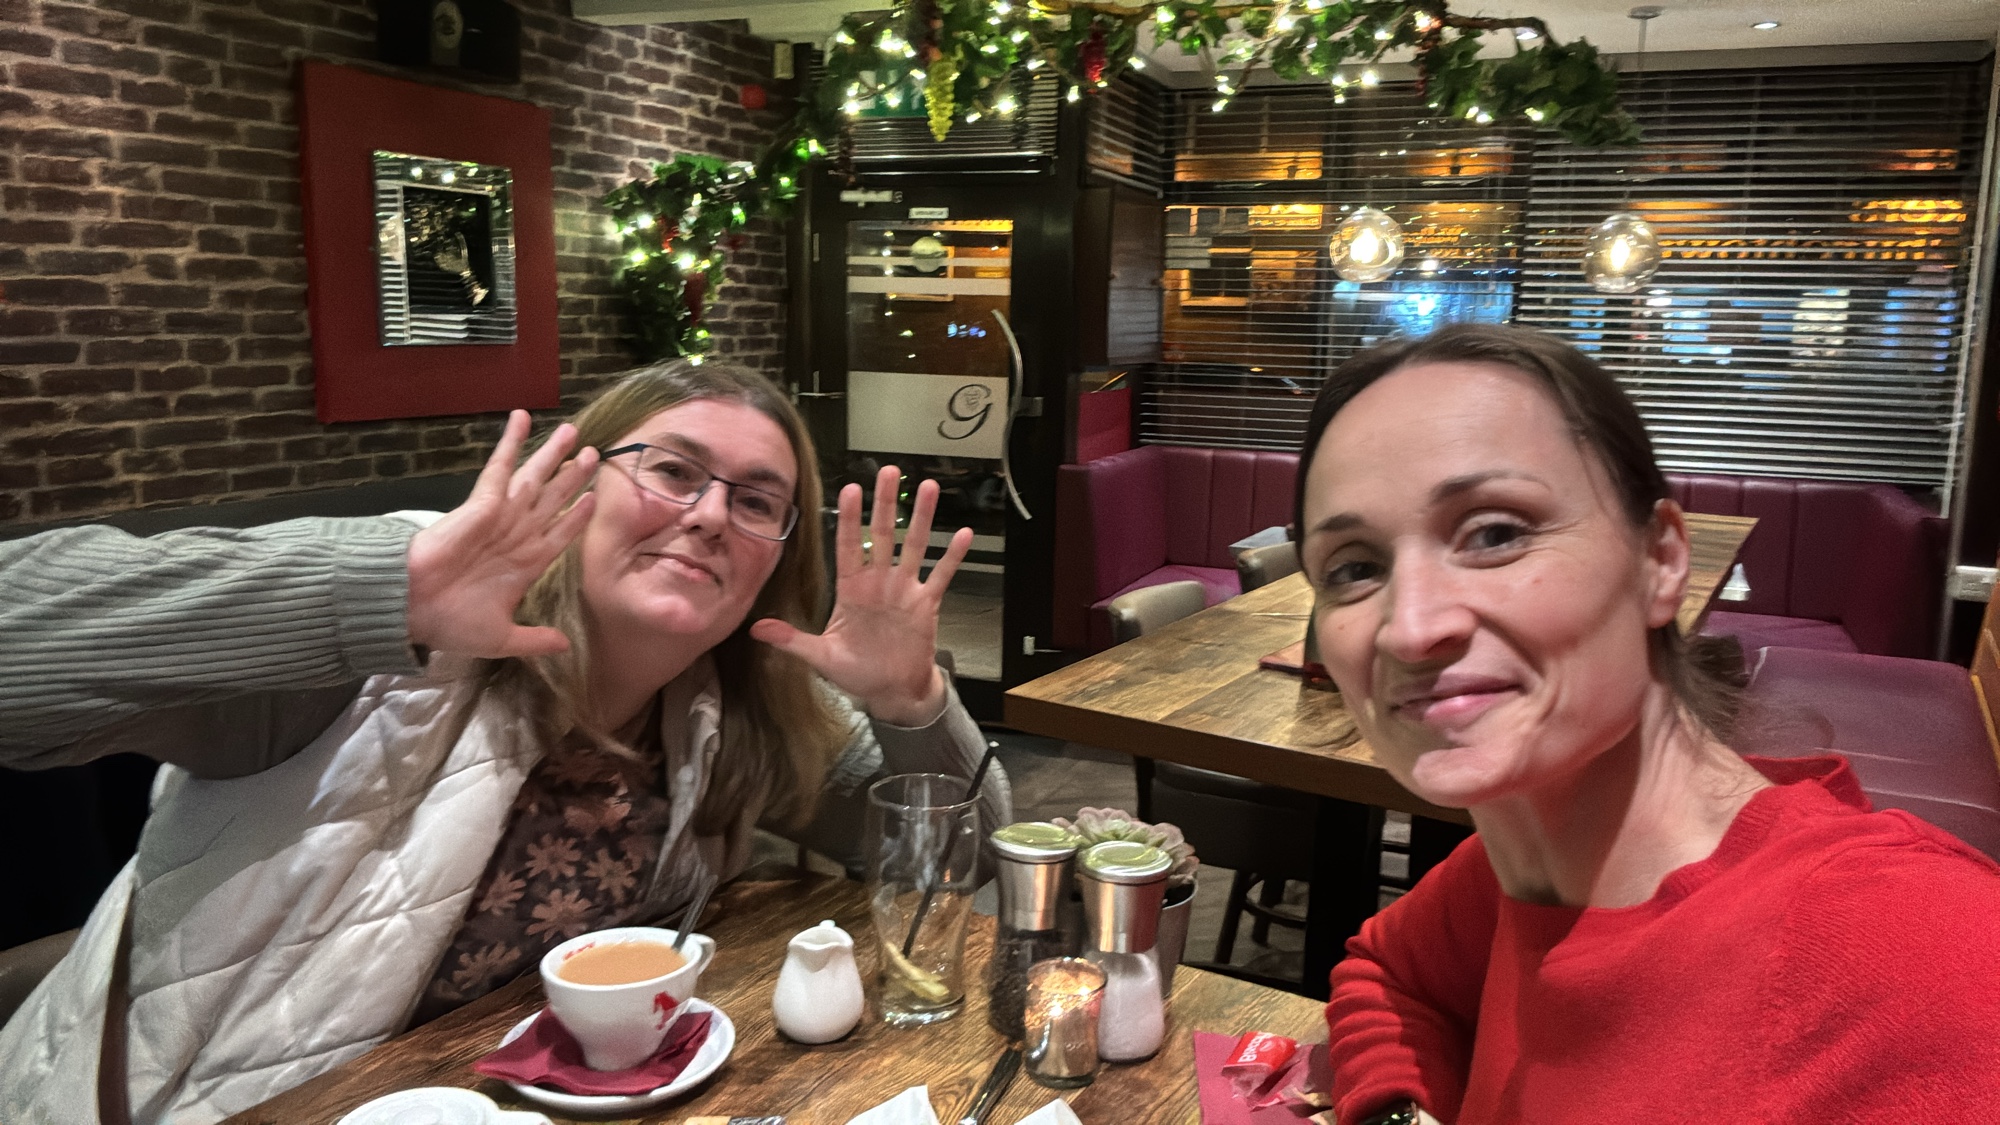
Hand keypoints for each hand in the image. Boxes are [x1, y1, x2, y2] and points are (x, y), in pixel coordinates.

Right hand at [406, 410, 598, 657]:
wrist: (411, 608)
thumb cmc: (450, 623)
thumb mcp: (502, 638)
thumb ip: (534, 639)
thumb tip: (565, 647)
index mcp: (524, 565)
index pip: (560, 534)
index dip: (577, 517)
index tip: (594, 498)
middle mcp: (517, 535)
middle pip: (554, 500)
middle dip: (573, 478)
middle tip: (596, 454)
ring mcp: (502, 516)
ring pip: (535, 479)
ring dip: (553, 455)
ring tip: (574, 432)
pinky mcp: (483, 503)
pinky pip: (500, 466)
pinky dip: (512, 442)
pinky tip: (522, 418)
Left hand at [749, 466, 971, 726]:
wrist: (891, 692)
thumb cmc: (857, 672)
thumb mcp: (821, 657)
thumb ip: (792, 640)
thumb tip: (757, 629)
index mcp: (852, 590)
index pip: (849, 546)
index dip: (850, 519)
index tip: (850, 490)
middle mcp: (879, 583)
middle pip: (884, 534)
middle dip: (885, 503)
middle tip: (888, 471)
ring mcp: (905, 590)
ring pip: (915, 546)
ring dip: (922, 518)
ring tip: (928, 487)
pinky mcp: (927, 604)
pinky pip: (941, 575)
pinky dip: (953, 556)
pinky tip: (964, 534)